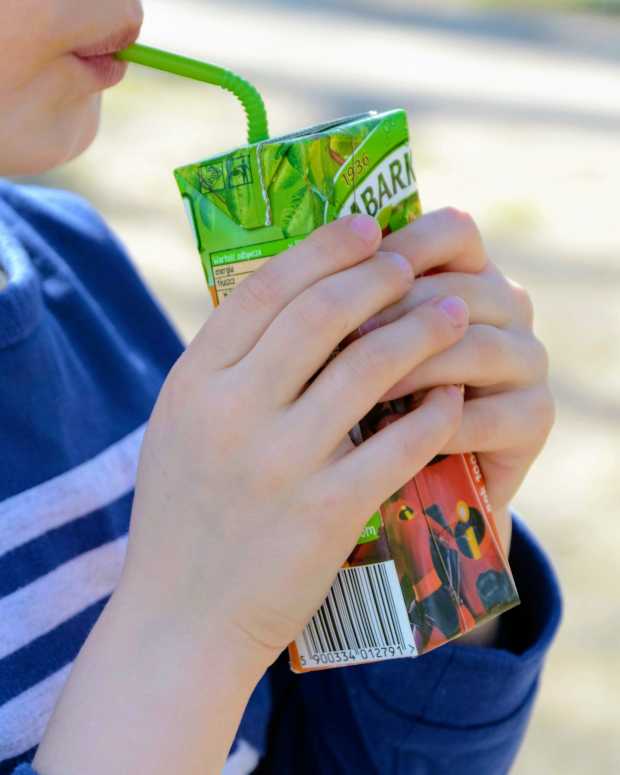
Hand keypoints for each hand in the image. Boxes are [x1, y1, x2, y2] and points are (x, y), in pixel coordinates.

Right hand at [123, 214, 469, 669]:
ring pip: (367, 369)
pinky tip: (453, 396)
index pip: (263, 290)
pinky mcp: (324, 513)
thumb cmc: (184, 517)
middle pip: (320, 314)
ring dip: (421, 331)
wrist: (181, 618)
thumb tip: (290, 304)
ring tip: (455, 311)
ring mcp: (279, 463)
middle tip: (413, 260)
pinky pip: (396, 445)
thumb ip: (226, 370)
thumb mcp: (181, 429)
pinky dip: (432, 414)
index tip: (367, 228)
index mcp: (193, 384)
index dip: (322, 250)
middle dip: (377, 276)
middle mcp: (232, 413)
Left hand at [366, 208, 554, 550]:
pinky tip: (389, 436)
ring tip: (356, 392)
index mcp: (469, 272)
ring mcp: (528, 361)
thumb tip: (303, 267)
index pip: (454, 232)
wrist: (424, 470)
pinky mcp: (534, 418)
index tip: (347, 273)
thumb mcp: (361, 342)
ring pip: (475, 348)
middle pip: (458, 291)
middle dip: (393, 316)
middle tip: (336, 343)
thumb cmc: (379, 394)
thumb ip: (351, 303)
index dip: (404, 246)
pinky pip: (486, 416)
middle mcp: (509, 306)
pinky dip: (434, 425)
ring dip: (412, 369)